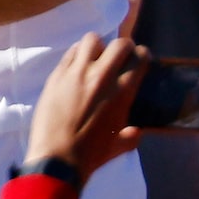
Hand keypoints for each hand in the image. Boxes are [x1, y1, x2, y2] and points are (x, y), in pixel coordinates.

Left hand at [27, 32, 147, 177]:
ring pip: (92, 40)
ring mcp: (77, 72)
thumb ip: (131, 136)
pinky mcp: (56, 75)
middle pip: (119, 44)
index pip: (139, 58)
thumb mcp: (119, 146)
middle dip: (123, 48)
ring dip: (97, 47)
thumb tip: (136, 131)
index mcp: (122, 91)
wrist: (57, 159)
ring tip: (95, 59)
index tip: (138, 61)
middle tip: (119, 58)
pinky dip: (77, 55)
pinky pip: (70, 52)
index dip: (141, 56)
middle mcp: (102, 76)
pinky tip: (76, 67)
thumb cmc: (91, 155)